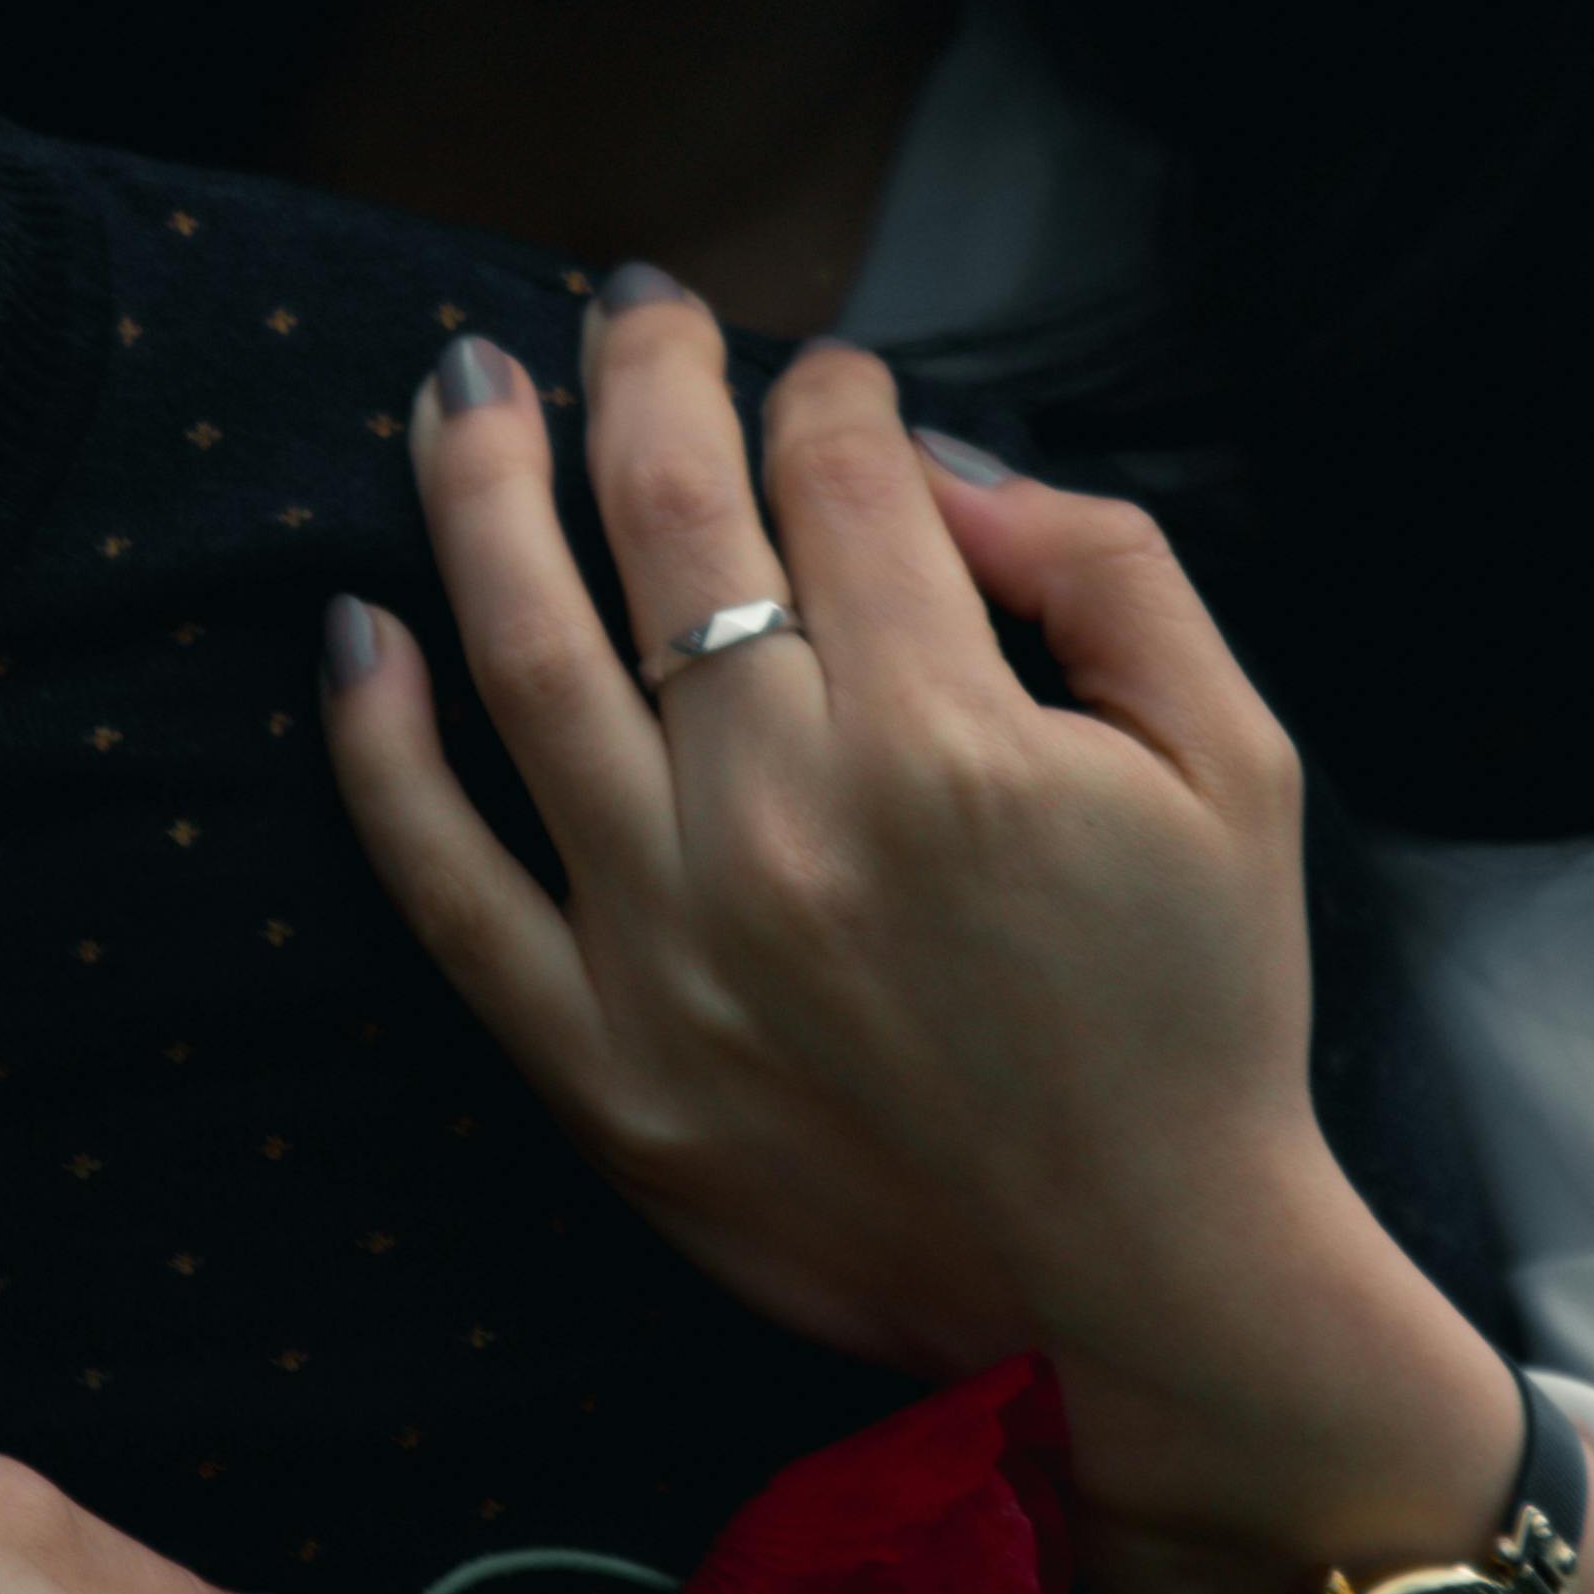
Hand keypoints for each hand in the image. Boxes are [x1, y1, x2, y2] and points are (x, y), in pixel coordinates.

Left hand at [316, 286, 1470, 1544]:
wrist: (1148, 1290)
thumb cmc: (1201, 1013)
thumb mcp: (1237, 755)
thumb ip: (1104, 568)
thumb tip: (931, 470)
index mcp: (948, 740)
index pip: (836, 478)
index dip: (826, 386)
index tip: (823, 371)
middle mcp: (785, 825)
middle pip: (665, 520)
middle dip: (641, 373)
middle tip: (627, 302)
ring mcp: (669, 947)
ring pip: (525, 657)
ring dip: (479, 490)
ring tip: (463, 385)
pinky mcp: (596, 1065)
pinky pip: (440, 883)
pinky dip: (377, 747)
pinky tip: (356, 627)